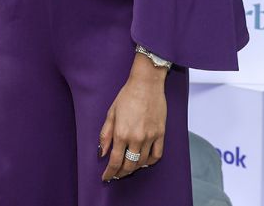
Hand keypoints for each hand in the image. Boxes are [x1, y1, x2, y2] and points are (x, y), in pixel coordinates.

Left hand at [99, 53, 166, 180]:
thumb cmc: (127, 96)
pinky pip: (157, 155)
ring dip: (134, 168)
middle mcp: (136, 138)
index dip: (110, 172)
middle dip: (121, 173)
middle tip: (116, 174)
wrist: (146, 84)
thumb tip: (102, 153)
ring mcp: (150, 137)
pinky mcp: (161, 134)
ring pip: (142, 162)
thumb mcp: (111, 113)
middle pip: (129, 165)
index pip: (115, 161)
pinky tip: (144, 161)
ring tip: (128, 167)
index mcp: (121, 133)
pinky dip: (150, 162)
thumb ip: (105, 134)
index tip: (106, 178)